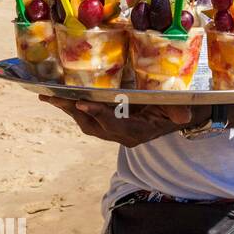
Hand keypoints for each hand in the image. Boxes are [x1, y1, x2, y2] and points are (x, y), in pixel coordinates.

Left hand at [39, 95, 203, 147]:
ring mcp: (114, 133)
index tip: (82, 103)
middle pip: (92, 126)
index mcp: (137, 132)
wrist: (174, 117)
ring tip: (49, 97)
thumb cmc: (176, 108)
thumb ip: (179, 112)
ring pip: (86, 125)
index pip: (114, 124)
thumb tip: (184, 116)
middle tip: (52, 97)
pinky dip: (75, 109)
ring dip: (68, 111)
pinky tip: (62, 98)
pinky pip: (88, 120)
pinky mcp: (109, 127)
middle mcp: (122, 136)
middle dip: (72, 111)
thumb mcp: (179, 108)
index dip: (99, 114)